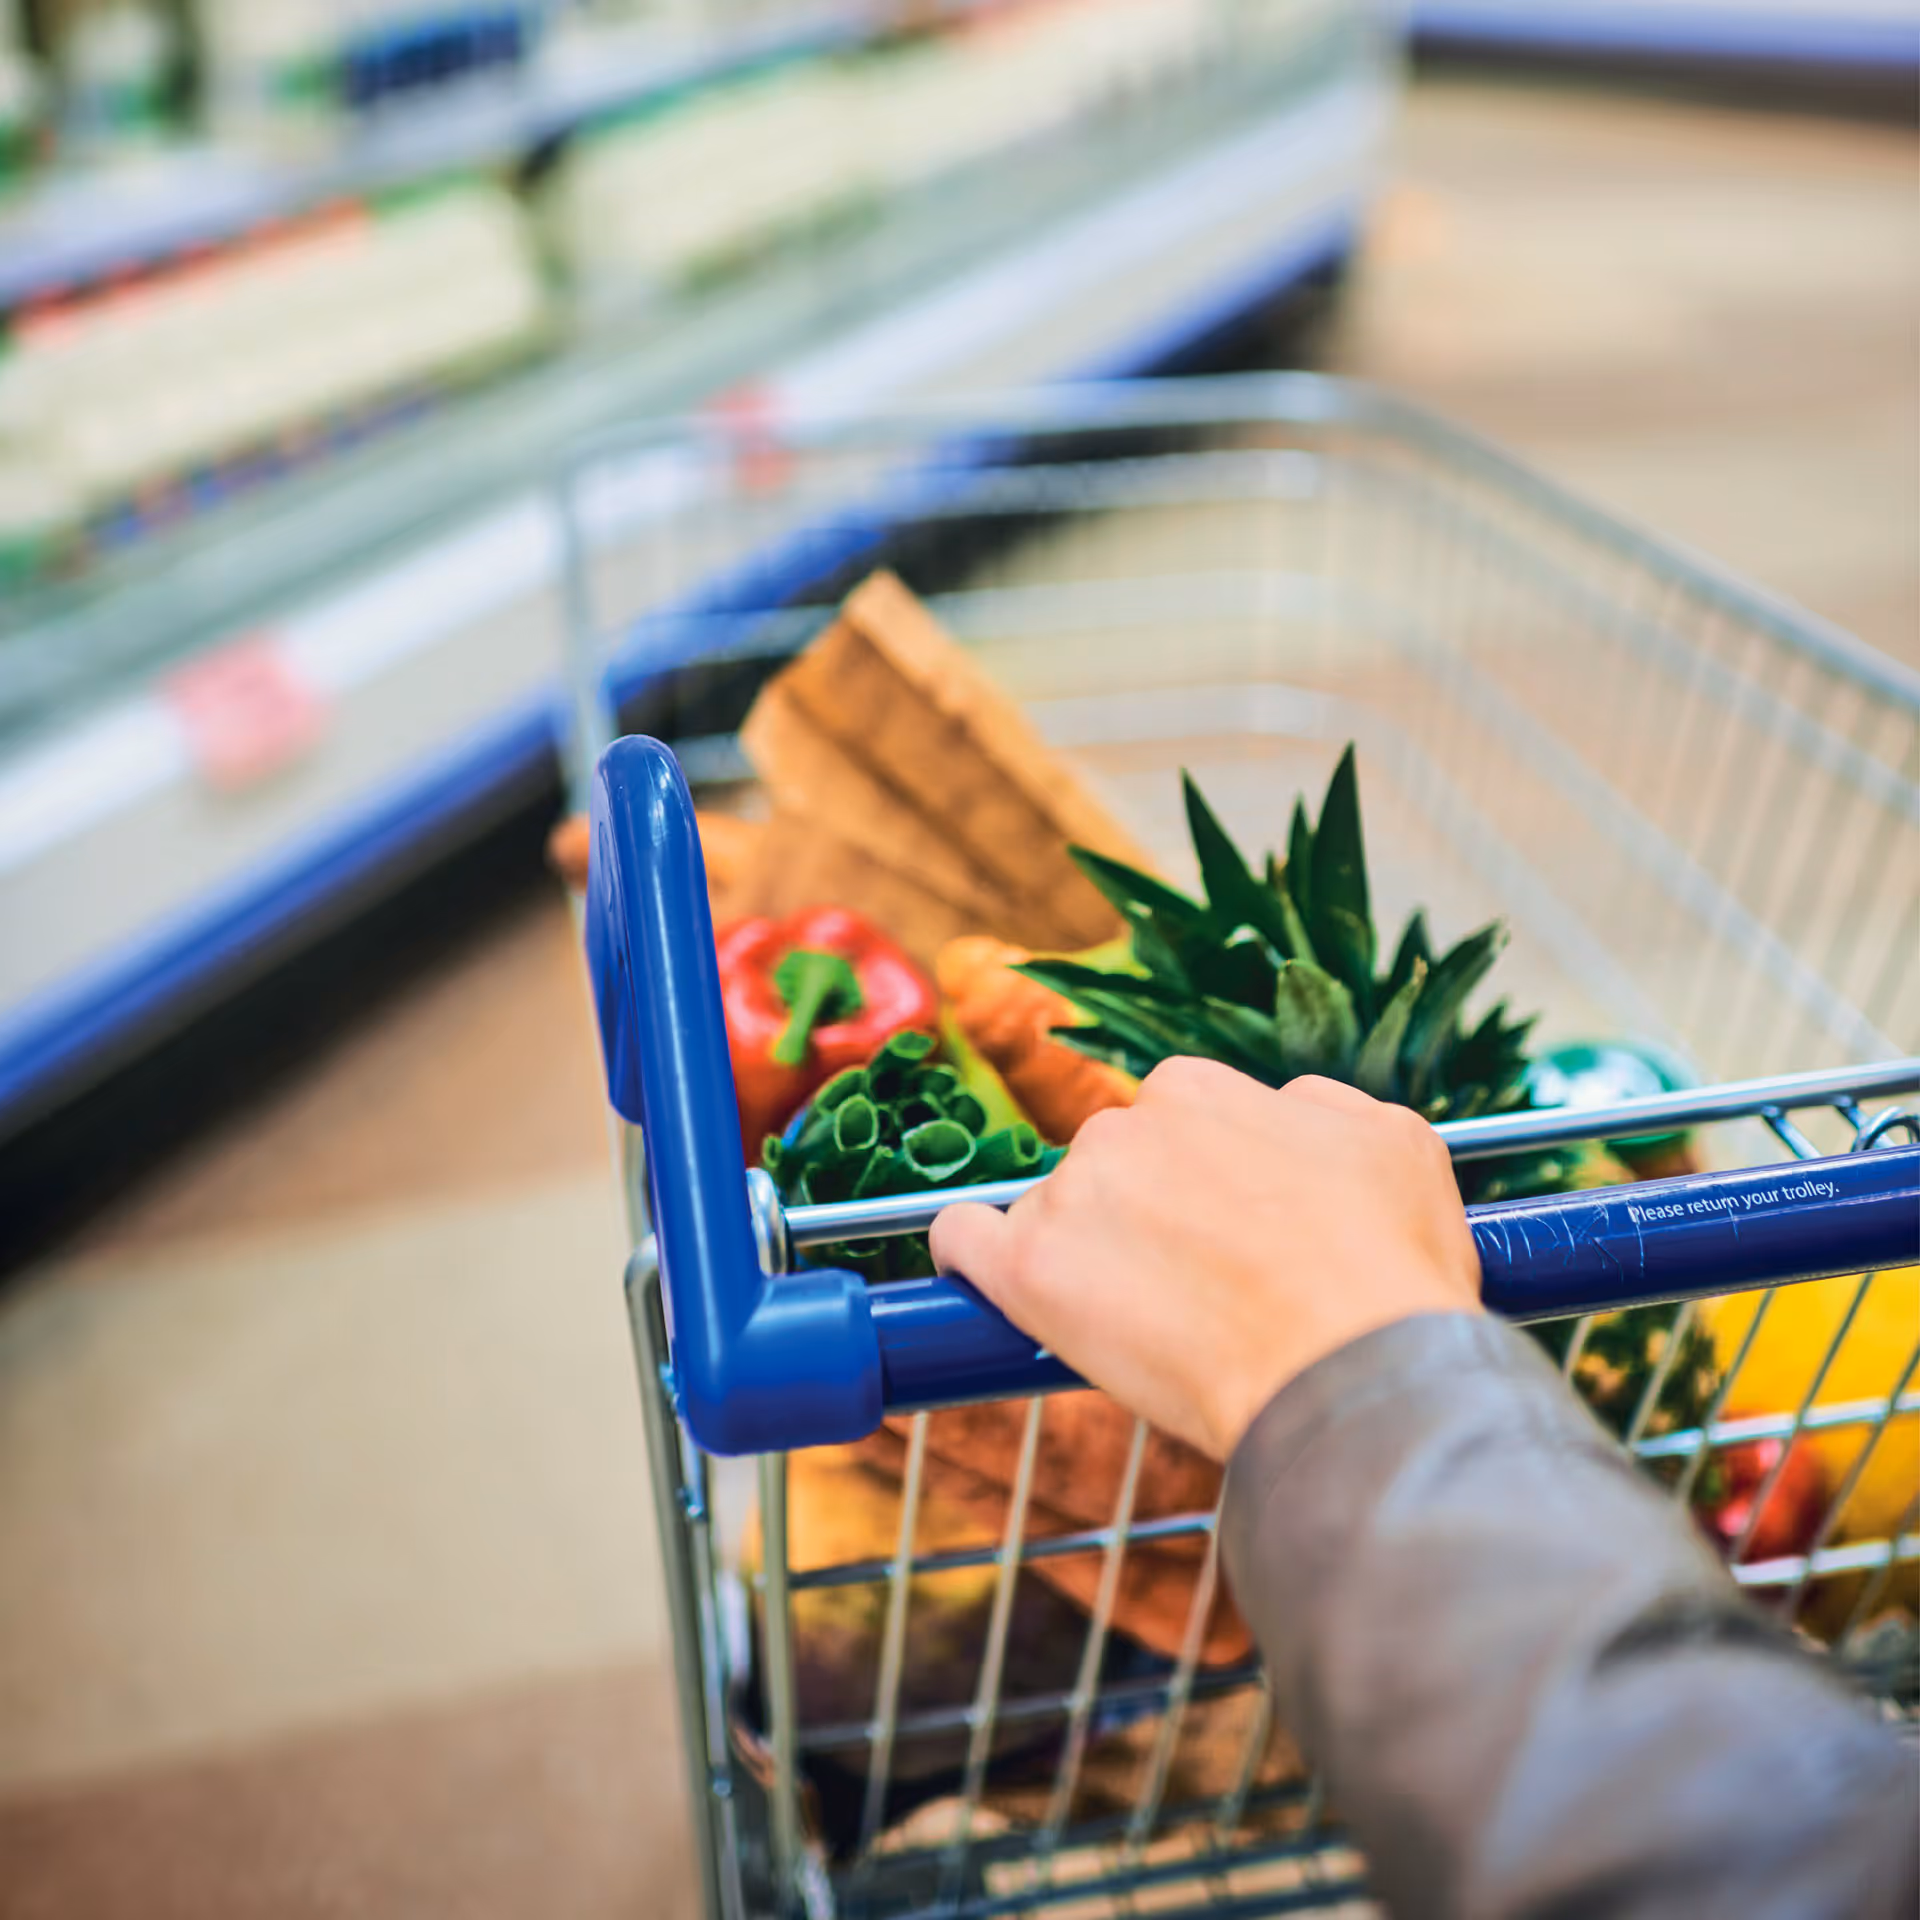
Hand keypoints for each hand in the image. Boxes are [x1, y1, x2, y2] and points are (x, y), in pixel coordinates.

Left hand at [930, 1062, 1482, 1460]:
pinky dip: (971, 1260)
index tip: (1221, 1234)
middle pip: (1110, 1170)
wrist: (1353, 1373)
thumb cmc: (1388, 1273)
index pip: (1169, 1124)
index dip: (1197, 1184)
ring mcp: (1070, 1194)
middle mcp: (1124, 1123)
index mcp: (1199, 1089)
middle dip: (1141, 1221)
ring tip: (1148, 1330)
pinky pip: (964, 1242)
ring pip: (1054, 1216)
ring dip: (1082, 1258)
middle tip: (1196, 1293)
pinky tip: (991, 1289)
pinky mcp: (1027, 1268)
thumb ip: (1321, 1109)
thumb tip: (1285, 1107)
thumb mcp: (1394, 1145)